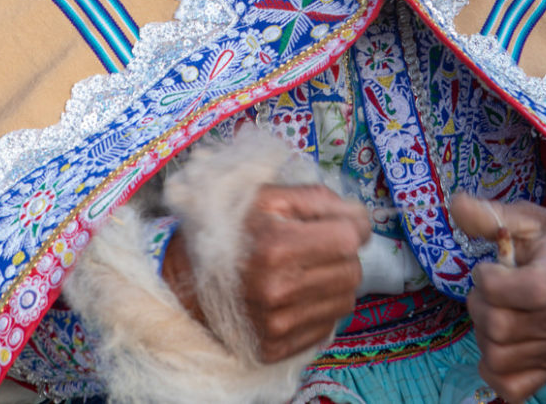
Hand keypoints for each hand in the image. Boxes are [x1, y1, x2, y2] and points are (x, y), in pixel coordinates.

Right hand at [163, 183, 369, 362]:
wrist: (185, 279)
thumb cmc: (230, 229)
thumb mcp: (266, 196)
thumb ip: (317, 198)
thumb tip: (360, 217)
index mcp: (275, 245)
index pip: (349, 238)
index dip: (353, 225)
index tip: (344, 223)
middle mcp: (277, 290)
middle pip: (352, 271)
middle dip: (343, 254)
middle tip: (319, 246)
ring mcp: (276, 324)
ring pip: (345, 301)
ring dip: (334, 282)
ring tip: (306, 269)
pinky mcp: (275, 348)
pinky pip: (326, 326)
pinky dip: (318, 307)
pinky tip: (295, 294)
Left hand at [451, 193, 545, 403]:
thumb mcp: (527, 218)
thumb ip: (489, 214)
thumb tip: (455, 205)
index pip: (528, 291)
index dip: (491, 279)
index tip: (489, 266)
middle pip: (500, 327)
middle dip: (479, 303)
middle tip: (488, 289)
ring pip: (497, 356)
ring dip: (482, 332)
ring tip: (495, 311)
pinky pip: (512, 388)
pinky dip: (493, 369)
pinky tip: (495, 343)